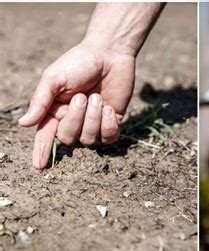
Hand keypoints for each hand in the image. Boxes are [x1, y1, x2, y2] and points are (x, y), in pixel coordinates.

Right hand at [18, 41, 134, 168]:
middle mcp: (73, 120)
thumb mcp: (54, 78)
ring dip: (93, 118)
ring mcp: (94, 123)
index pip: (45, 136)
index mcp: (54, 111)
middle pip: (68, 138)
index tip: (38, 166)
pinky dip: (108, 124)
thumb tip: (24, 124)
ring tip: (97, 97)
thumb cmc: (78, 63)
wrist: (110, 54)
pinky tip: (110, 108)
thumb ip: (40, 101)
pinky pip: (109, 138)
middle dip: (75, 119)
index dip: (41, 151)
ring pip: (89, 139)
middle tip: (82, 96)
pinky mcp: (113, 122)